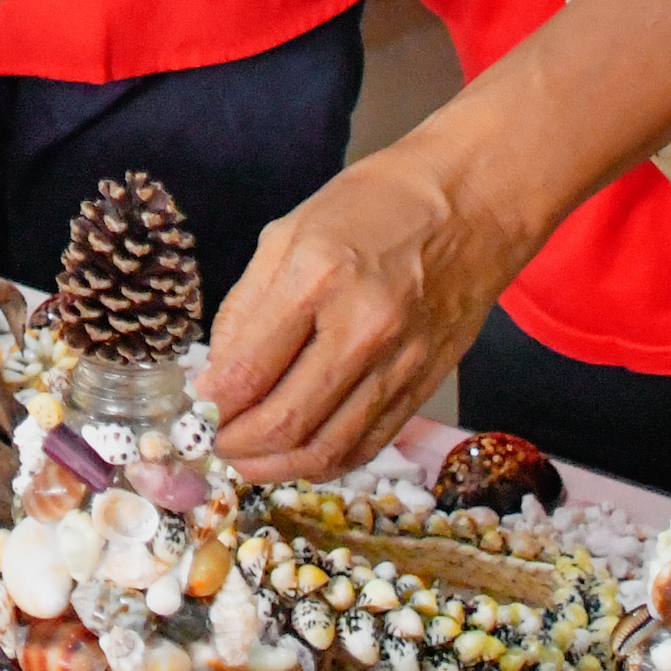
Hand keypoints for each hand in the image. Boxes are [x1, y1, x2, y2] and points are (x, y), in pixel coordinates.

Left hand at [195, 140, 532, 479]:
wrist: (472, 203)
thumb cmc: (373, 205)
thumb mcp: (288, 231)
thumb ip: (246, 306)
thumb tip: (218, 373)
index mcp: (317, 278)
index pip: (248, 370)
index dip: (213, 401)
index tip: (198, 406)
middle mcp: (362, 328)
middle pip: (287, 421)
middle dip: (237, 445)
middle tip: (216, 442)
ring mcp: (399, 363)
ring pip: (328, 448)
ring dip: (277, 467)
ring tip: (249, 460)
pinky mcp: (425, 385)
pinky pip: (368, 445)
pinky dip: (326, 462)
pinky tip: (299, 455)